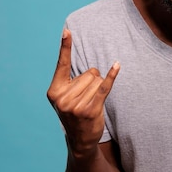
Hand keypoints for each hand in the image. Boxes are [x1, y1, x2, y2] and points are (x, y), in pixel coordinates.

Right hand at [47, 30, 119, 155]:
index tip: (67, 31)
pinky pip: (104, 87)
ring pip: (97, 80)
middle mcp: (63, 98)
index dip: (65, 47)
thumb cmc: (74, 113)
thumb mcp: (65, 98)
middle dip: (91, 81)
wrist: (80, 140)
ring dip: (98, 88)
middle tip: (85, 98)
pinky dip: (112, 76)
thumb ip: (71, 82)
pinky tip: (117, 66)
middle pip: (87, 73)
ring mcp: (76, 105)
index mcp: (54, 91)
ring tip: (91, 103)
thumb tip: (92, 69)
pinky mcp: (91, 109)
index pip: (62, 64)